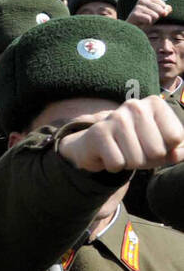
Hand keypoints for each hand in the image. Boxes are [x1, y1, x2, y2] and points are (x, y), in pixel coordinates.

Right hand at [57, 97, 183, 172]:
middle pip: (157, 151)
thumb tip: (181, 153)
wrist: (95, 144)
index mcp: (155, 104)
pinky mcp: (99, 132)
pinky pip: (117, 163)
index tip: (153, 144)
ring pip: (137, 160)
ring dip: (130, 164)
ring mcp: (115, 118)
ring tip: (123, 153)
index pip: (175, 138)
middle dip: (148, 160)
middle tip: (136, 151)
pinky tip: (109, 155)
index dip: (167, 149)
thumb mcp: (160, 144)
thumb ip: (179, 149)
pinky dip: (114, 166)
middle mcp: (135, 106)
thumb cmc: (135, 144)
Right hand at [126, 0, 170, 27]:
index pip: (163, 5)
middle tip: (149, 18)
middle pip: (160, 10)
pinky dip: (147, 23)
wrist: (132, 28)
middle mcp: (142, 0)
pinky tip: (141, 23)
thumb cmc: (145, 19)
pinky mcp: (135, 14)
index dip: (161, 12)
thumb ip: (165, 9)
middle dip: (157, 16)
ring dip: (152, 21)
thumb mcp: (157, 13)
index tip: (154, 14)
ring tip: (145, 21)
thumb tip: (168, 9)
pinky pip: (149, 19)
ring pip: (155, 15)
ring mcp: (137, 7)